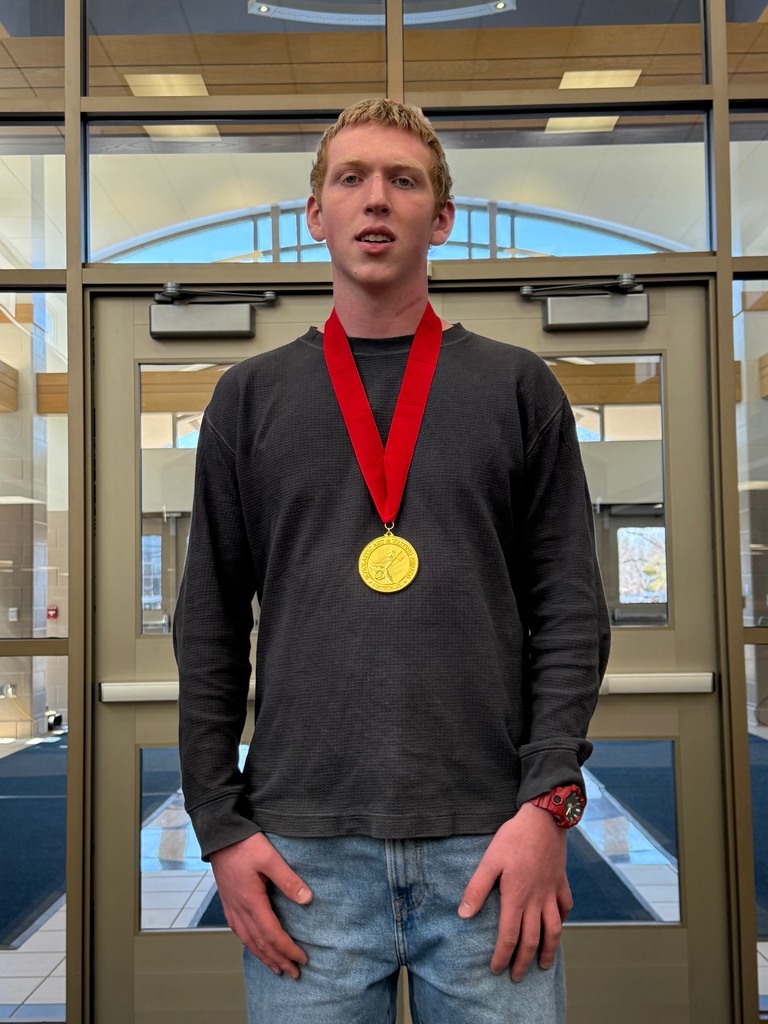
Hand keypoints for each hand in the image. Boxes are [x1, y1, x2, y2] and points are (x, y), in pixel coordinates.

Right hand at [209, 832, 312, 978]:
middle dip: (278, 960)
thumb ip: (288, 880)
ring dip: (264, 957)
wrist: (220, 836)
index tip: (302, 959)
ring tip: (277, 968)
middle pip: (260, 943)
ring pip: (248, 941)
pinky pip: (239, 932)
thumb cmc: (245, 844)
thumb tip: (307, 900)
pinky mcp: (228, 902)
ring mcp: (232, 908)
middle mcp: (240, 910)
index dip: (288, 949)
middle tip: (294, 973)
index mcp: (251, 902)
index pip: (272, 934)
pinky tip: (256, 946)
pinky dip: (250, 945)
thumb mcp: (270, 858)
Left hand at [458, 803, 571, 981]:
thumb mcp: (490, 861)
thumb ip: (477, 889)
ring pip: (554, 929)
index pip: (509, 936)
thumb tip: (464, 914)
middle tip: (517, 977)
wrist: (544, 818)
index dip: (502, 956)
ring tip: (544, 964)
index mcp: (517, 897)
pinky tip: (558, 925)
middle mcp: (537, 900)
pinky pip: (565, 907)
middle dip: (523, 961)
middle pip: (532, 939)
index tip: (496, 970)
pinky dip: (563, 920)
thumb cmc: (514, 838)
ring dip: (549, 949)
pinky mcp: (561, 881)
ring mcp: (552, 892)